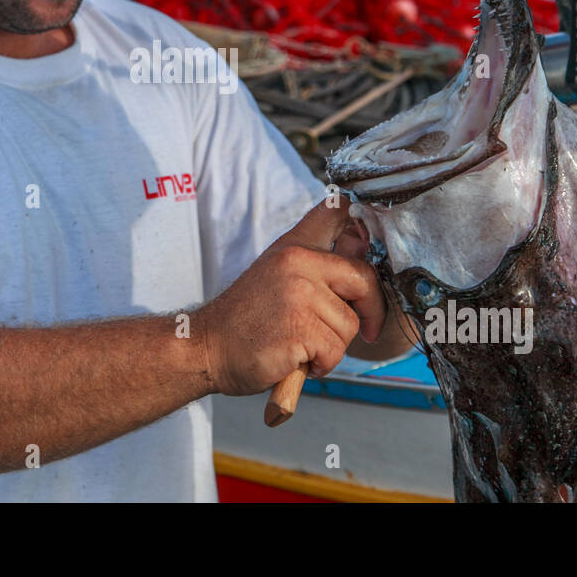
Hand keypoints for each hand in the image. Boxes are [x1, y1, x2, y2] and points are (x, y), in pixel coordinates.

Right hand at [197, 199, 385, 396]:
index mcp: (294, 247)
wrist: (207, 347)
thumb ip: (315, 262)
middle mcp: (297, 262)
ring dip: (334, 346)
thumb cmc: (245, 320)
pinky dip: (321, 365)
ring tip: (303, 345)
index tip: (364, 238)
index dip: (360, 221)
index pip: (335, 211)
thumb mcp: (277, 274)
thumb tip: (360, 243)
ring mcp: (298, 295)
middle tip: (365, 328)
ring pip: (351, 324)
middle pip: (364, 279)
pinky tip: (296, 359)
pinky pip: (335, 351)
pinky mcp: (299, 328)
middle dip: (370, 310)